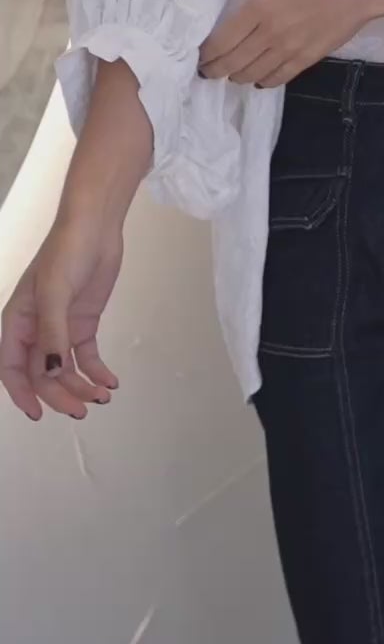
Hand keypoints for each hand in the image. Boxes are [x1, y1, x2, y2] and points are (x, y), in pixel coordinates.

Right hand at [0, 217, 122, 421]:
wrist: (96, 229)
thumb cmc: (66, 253)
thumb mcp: (55, 293)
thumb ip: (52, 335)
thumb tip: (48, 373)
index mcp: (17, 321)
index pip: (12, 367)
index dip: (22, 393)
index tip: (38, 415)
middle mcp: (36, 329)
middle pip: (42, 374)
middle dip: (60, 394)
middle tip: (83, 410)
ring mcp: (60, 327)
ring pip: (65, 369)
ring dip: (81, 386)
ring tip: (103, 397)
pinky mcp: (83, 324)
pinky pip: (85, 357)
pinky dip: (96, 372)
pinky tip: (111, 382)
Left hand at [199, 0, 383, 87]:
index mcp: (261, 7)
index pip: (223, 40)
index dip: (206, 53)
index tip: (198, 56)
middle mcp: (271, 33)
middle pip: (232, 63)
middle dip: (214, 70)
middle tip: (206, 71)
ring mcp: (289, 50)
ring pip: (251, 75)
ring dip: (236, 77)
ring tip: (229, 73)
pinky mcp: (306, 60)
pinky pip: (276, 79)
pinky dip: (261, 82)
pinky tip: (256, 77)